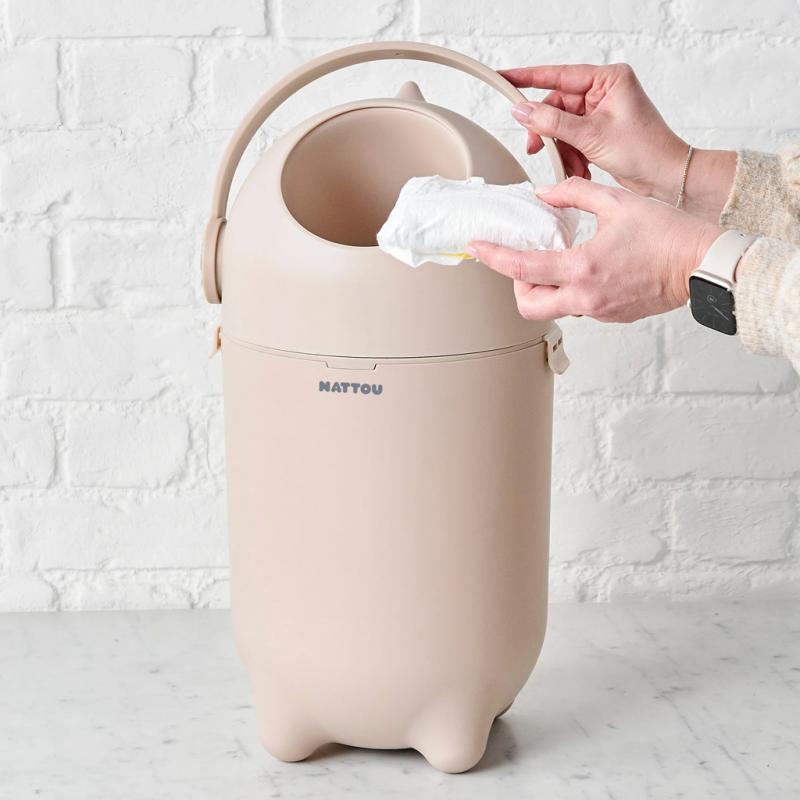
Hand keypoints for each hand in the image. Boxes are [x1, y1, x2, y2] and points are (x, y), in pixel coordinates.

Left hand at [466, 178, 721, 322]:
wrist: (703, 264)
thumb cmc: (668, 233)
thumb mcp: (617, 202)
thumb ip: (574, 194)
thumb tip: (545, 195)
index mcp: (582, 269)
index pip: (521, 269)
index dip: (492, 257)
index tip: (477, 247)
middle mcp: (585, 298)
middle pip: (528, 306)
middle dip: (517, 286)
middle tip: (526, 261)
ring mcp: (599, 312)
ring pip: (553, 309)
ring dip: (545, 289)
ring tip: (558, 261)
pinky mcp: (612, 317)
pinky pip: (578, 308)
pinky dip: (571, 291)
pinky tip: (586, 269)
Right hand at [501, 63, 689, 202]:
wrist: (665, 177)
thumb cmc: (644, 150)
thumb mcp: (591, 135)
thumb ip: (552, 122)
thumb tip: (522, 110)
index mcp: (608, 80)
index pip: (559, 75)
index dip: (529, 78)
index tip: (505, 78)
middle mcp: (604, 92)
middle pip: (557, 105)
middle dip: (547, 130)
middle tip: (537, 148)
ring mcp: (601, 112)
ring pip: (562, 126)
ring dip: (560, 148)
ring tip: (566, 165)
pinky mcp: (599, 131)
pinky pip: (572, 139)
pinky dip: (569, 154)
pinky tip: (576, 168)